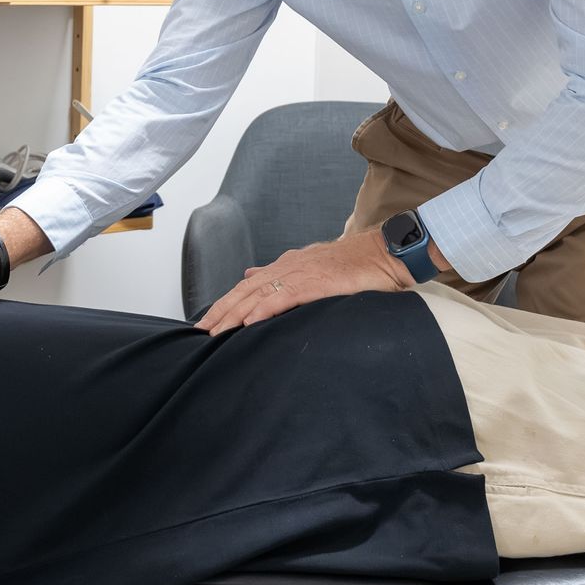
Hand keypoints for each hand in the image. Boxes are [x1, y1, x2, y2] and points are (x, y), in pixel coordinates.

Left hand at [198, 228, 411, 336]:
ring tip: (217, 331)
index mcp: (287, 266)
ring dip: (235, 314)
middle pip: (246, 290)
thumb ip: (281, 273)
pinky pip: (285, 296)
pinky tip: (250, 322)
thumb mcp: (312, 268)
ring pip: (259, 294)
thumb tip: (251, 273)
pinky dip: (265, 309)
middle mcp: (288, 267)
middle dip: (222, 310)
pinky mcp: (316, 283)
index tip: (208, 321)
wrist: (383, 253)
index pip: (248, 286)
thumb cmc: (354, 264)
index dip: (227, 302)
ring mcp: (301, 274)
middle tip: (201, 331)